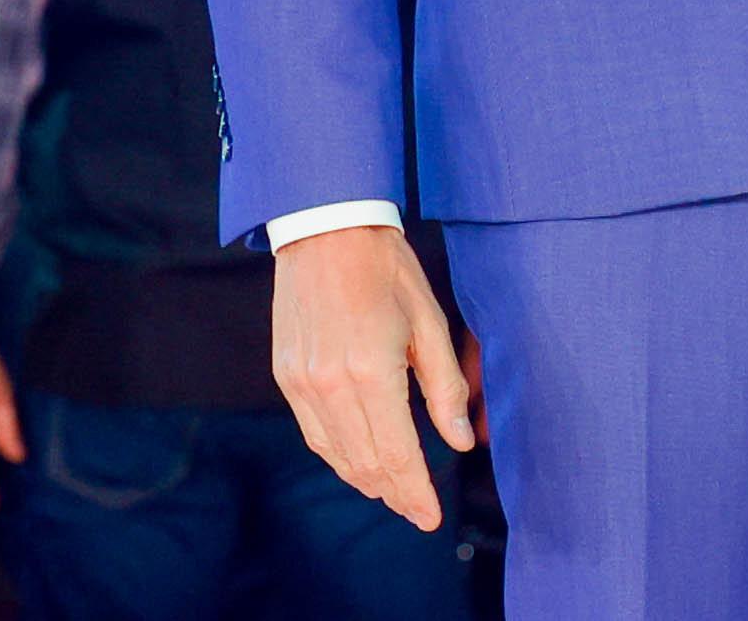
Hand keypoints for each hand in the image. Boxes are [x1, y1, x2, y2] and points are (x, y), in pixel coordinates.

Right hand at [272, 223, 472, 533]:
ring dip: (366, 480)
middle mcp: (330, 385)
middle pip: (364, 462)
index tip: (431, 517)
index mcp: (371, 372)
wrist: (326, 230)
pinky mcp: (286, 377)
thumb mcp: (431, 323)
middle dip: (394, 493)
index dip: (416, 491)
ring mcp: (301, 384)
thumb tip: (462, 441)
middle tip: (418, 510)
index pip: (396, 454)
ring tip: (394, 492)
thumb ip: (445, 389)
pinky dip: (338, 455)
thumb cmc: (388, 270)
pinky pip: (313, 433)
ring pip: (335, 455)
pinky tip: (359, 460)